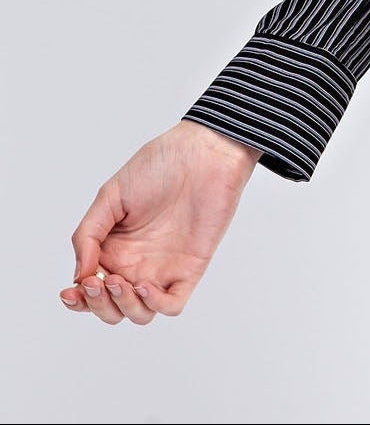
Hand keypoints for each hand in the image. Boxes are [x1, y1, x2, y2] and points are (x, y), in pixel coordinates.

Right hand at [58, 120, 261, 324]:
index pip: (92, 289)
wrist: (203, 152)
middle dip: (98, 306)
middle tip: (96, 283)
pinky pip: (172, 304)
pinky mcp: (190, 268)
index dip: (78, 300)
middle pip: (112, 308)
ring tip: (117, 281)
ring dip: (123, 307)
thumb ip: (88, 235)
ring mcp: (163, 268)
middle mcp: (137, 263)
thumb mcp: (111, 195)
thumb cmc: (159, 165)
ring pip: (139, 313)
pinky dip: (155, 304)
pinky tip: (144, 285)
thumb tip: (79, 275)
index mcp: (114, 248)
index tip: (70, 291)